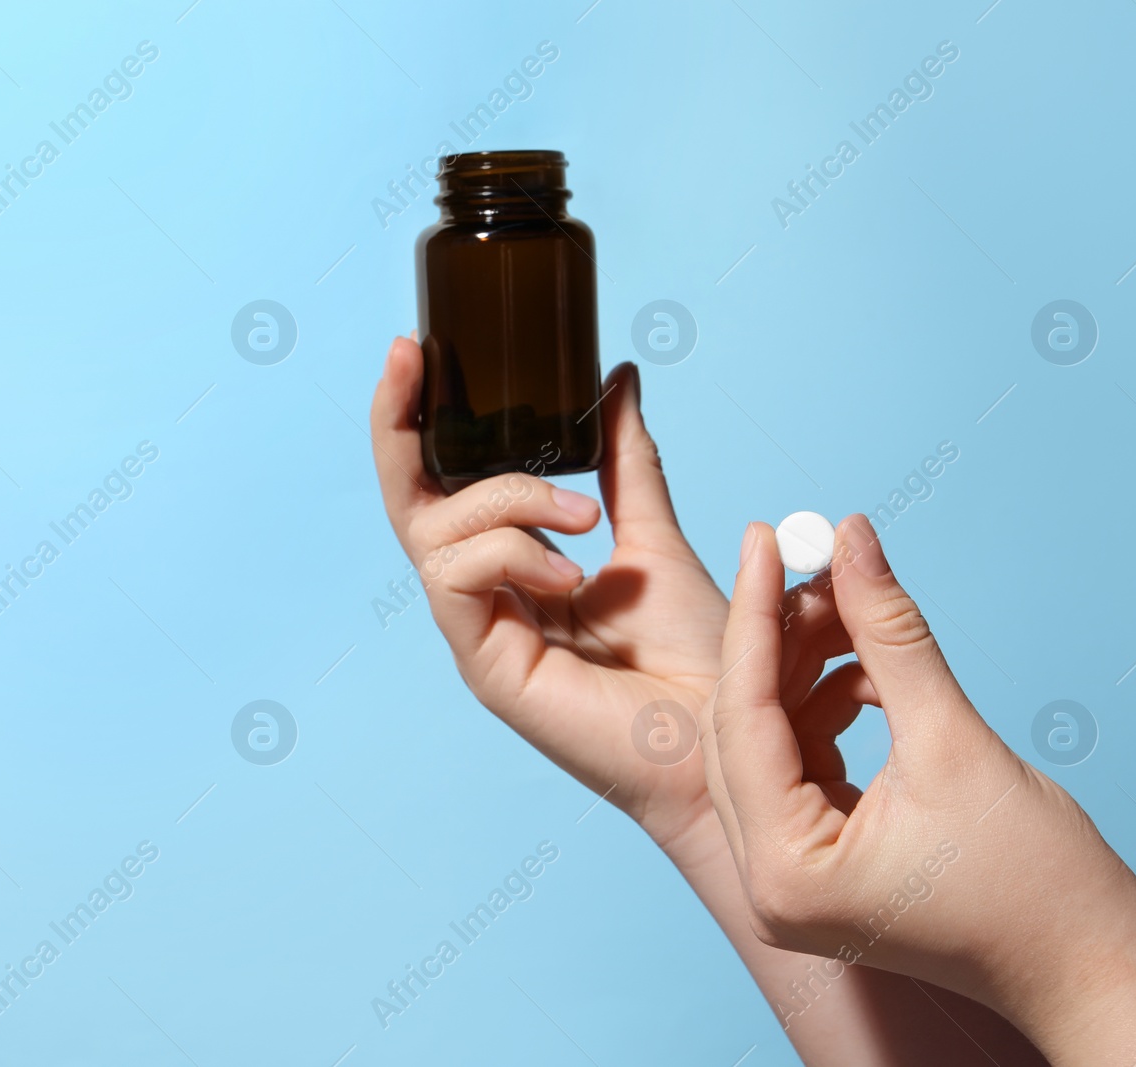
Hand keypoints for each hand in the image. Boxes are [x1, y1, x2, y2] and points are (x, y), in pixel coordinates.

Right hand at [368, 336, 727, 847]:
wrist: (737, 736)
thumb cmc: (702, 658)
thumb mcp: (655, 536)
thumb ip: (625, 463)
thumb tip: (615, 379)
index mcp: (516, 571)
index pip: (442, 487)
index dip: (417, 422)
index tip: (419, 353)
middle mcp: (486, 599)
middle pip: (410, 502)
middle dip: (398, 427)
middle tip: (412, 360)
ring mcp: (480, 634)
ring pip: (434, 531)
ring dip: (506, 500)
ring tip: (583, 520)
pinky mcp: (488, 667)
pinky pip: (458, 579)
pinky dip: (510, 553)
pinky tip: (570, 572)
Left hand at [704, 515, 1135, 1065]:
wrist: (1092, 967)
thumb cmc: (1038, 885)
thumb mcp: (953, 741)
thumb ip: (890, 635)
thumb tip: (851, 538)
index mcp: (784, 871)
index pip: (744, 717)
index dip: (756, 616)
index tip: (764, 538)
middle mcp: (769, 882)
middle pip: (746, 728)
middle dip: (778, 637)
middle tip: (806, 556)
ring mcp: (790, 877)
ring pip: (772, 740)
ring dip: (806, 666)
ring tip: (846, 602)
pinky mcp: (821, 861)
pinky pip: (804, 762)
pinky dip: (830, 706)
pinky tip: (869, 664)